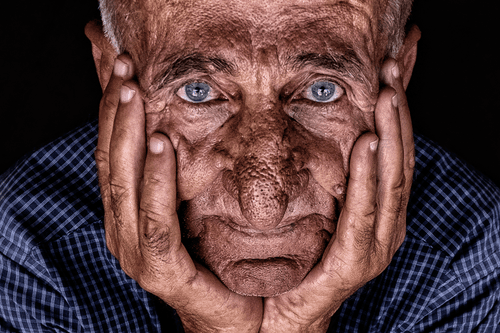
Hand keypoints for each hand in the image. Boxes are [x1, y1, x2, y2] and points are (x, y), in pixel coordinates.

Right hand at [95, 54, 262, 332]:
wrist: (240, 320)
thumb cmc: (220, 261)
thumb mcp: (198, 205)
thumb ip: (183, 170)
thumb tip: (180, 120)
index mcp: (130, 213)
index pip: (114, 153)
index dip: (114, 108)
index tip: (123, 64)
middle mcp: (125, 230)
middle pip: (112, 162)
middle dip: (116, 111)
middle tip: (123, 65)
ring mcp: (138, 253)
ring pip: (124, 186)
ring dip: (128, 136)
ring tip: (135, 92)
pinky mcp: (160, 272)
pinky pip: (156, 222)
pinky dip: (156, 183)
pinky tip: (163, 146)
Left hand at [260, 58, 414, 331]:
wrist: (282, 317)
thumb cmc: (297, 262)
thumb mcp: (315, 210)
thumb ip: (329, 179)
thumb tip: (322, 132)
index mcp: (377, 213)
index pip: (391, 156)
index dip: (395, 114)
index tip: (388, 72)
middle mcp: (384, 226)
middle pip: (397, 161)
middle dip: (398, 115)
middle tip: (391, 70)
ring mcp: (375, 244)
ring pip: (390, 181)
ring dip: (391, 135)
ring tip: (387, 96)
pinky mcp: (356, 260)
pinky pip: (365, 212)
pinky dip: (368, 177)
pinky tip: (367, 143)